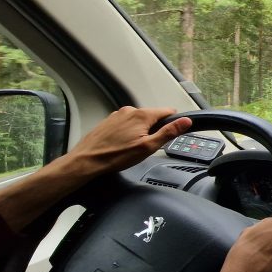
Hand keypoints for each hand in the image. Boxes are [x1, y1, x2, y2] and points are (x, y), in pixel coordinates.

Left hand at [0, 107, 190, 231]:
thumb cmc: (115, 156)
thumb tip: (186, 121)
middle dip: (154, 129)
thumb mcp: (148, 147)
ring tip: (132, 149)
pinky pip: (125, 124)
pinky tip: (121, 146)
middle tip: (147, 147)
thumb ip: (169, 132)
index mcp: (142, 114)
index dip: (173, 123)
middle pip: (152, 116)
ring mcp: (117, 115)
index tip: (171, 134)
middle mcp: (129, 110)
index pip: (168, 111)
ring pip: (138, 121)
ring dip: (140, 132)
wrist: (86, 161)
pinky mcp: (108, 121)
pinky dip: (128, 133)